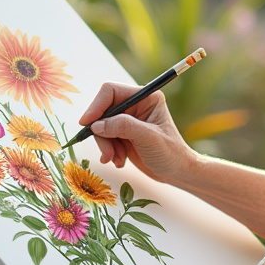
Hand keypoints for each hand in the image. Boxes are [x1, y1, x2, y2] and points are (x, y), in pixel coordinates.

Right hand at [78, 82, 198, 185]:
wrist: (177, 173)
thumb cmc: (171, 153)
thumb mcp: (148, 138)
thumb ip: (123, 127)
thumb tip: (97, 125)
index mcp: (146, 97)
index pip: (111, 92)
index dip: (96, 106)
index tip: (86, 124)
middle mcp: (135, 105)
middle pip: (103, 111)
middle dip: (102, 133)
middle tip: (107, 153)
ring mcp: (128, 120)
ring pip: (101, 127)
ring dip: (106, 145)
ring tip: (117, 159)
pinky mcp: (123, 134)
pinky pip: (105, 138)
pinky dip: (108, 151)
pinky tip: (120, 161)